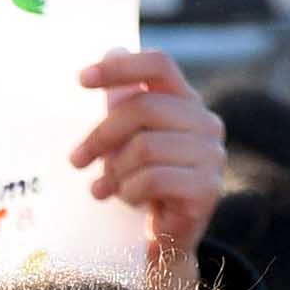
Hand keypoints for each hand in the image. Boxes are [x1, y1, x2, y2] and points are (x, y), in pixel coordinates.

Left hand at [72, 49, 226, 289]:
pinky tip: (127, 200)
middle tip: (77, 159)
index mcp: (187, 102)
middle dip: (102, 134)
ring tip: (106, 188)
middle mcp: (206, 124)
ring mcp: (212, 156)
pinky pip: (152, 179)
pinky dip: (129, 191)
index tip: (81, 80)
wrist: (165, 241)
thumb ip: (124, 101)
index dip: (121, 68)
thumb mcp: (128, 140)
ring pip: (145, 146)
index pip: (159, 65)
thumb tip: (114, 48)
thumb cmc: (144, 185)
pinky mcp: (208, 189)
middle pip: (143, 107)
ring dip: (116, 171)